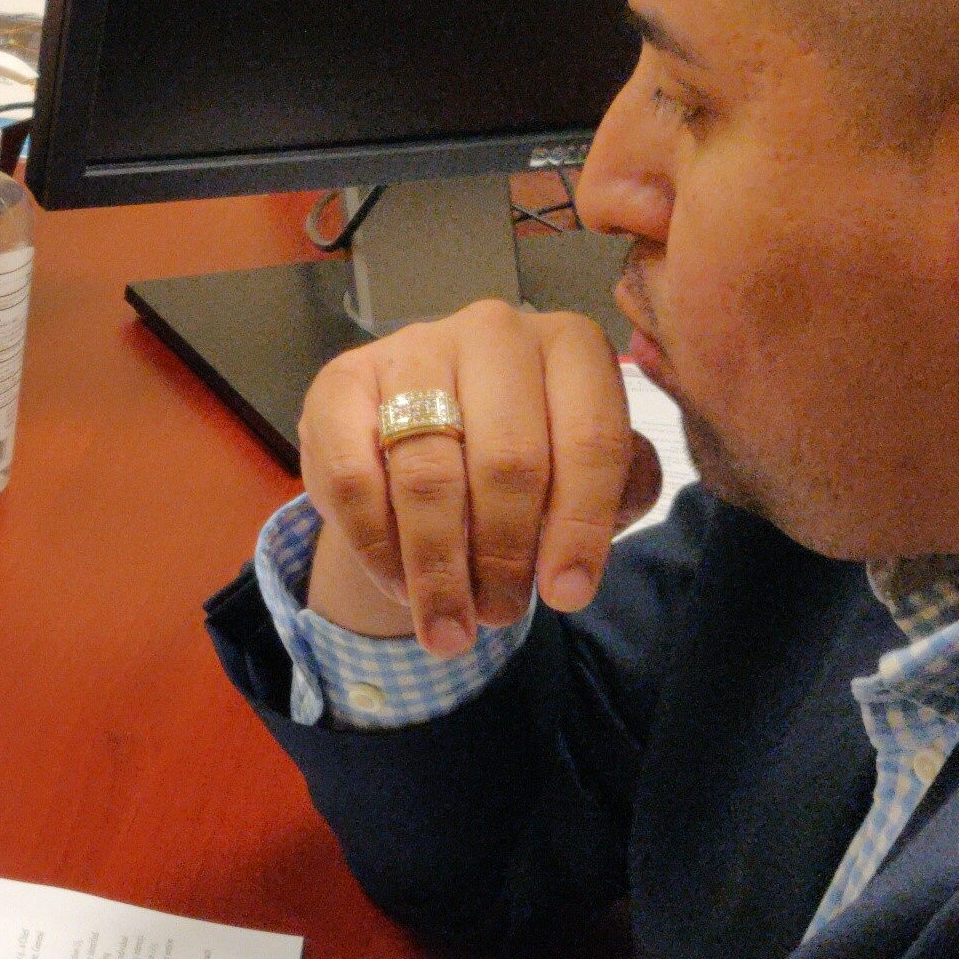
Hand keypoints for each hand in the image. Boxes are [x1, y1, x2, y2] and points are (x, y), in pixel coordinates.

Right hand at [295, 299, 661, 655]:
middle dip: (504, 558)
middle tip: (498, 617)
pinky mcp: (341, 380)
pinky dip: (377, 546)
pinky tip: (397, 585)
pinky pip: (354, 477)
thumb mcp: (585, 473)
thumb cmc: (523, 456)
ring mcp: (413, 348)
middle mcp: (496, 331)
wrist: (418, 434)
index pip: (591, 440)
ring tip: (449, 628)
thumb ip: (617, 497)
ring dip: (438, 569)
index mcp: (571, 346)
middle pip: (508, 461)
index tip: (566, 597)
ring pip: (429, 475)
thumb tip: (582, 557)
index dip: (581, 528)